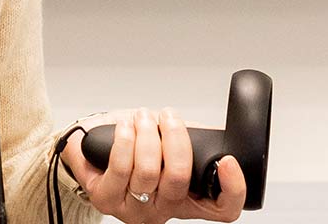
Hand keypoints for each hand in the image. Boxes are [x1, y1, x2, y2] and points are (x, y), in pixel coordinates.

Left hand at [63, 107, 246, 221]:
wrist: (94, 147)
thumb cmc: (136, 146)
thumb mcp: (172, 143)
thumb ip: (197, 141)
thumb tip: (223, 129)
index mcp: (189, 199)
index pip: (223, 209)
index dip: (233, 189)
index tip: (227, 160)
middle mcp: (164, 210)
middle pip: (179, 179)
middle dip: (174, 138)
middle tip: (168, 117)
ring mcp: (135, 209)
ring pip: (149, 172)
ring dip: (147, 134)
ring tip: (143, 117)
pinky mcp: (107, 199)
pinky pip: (121, 168)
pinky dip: (125, 141)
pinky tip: (125, 127)